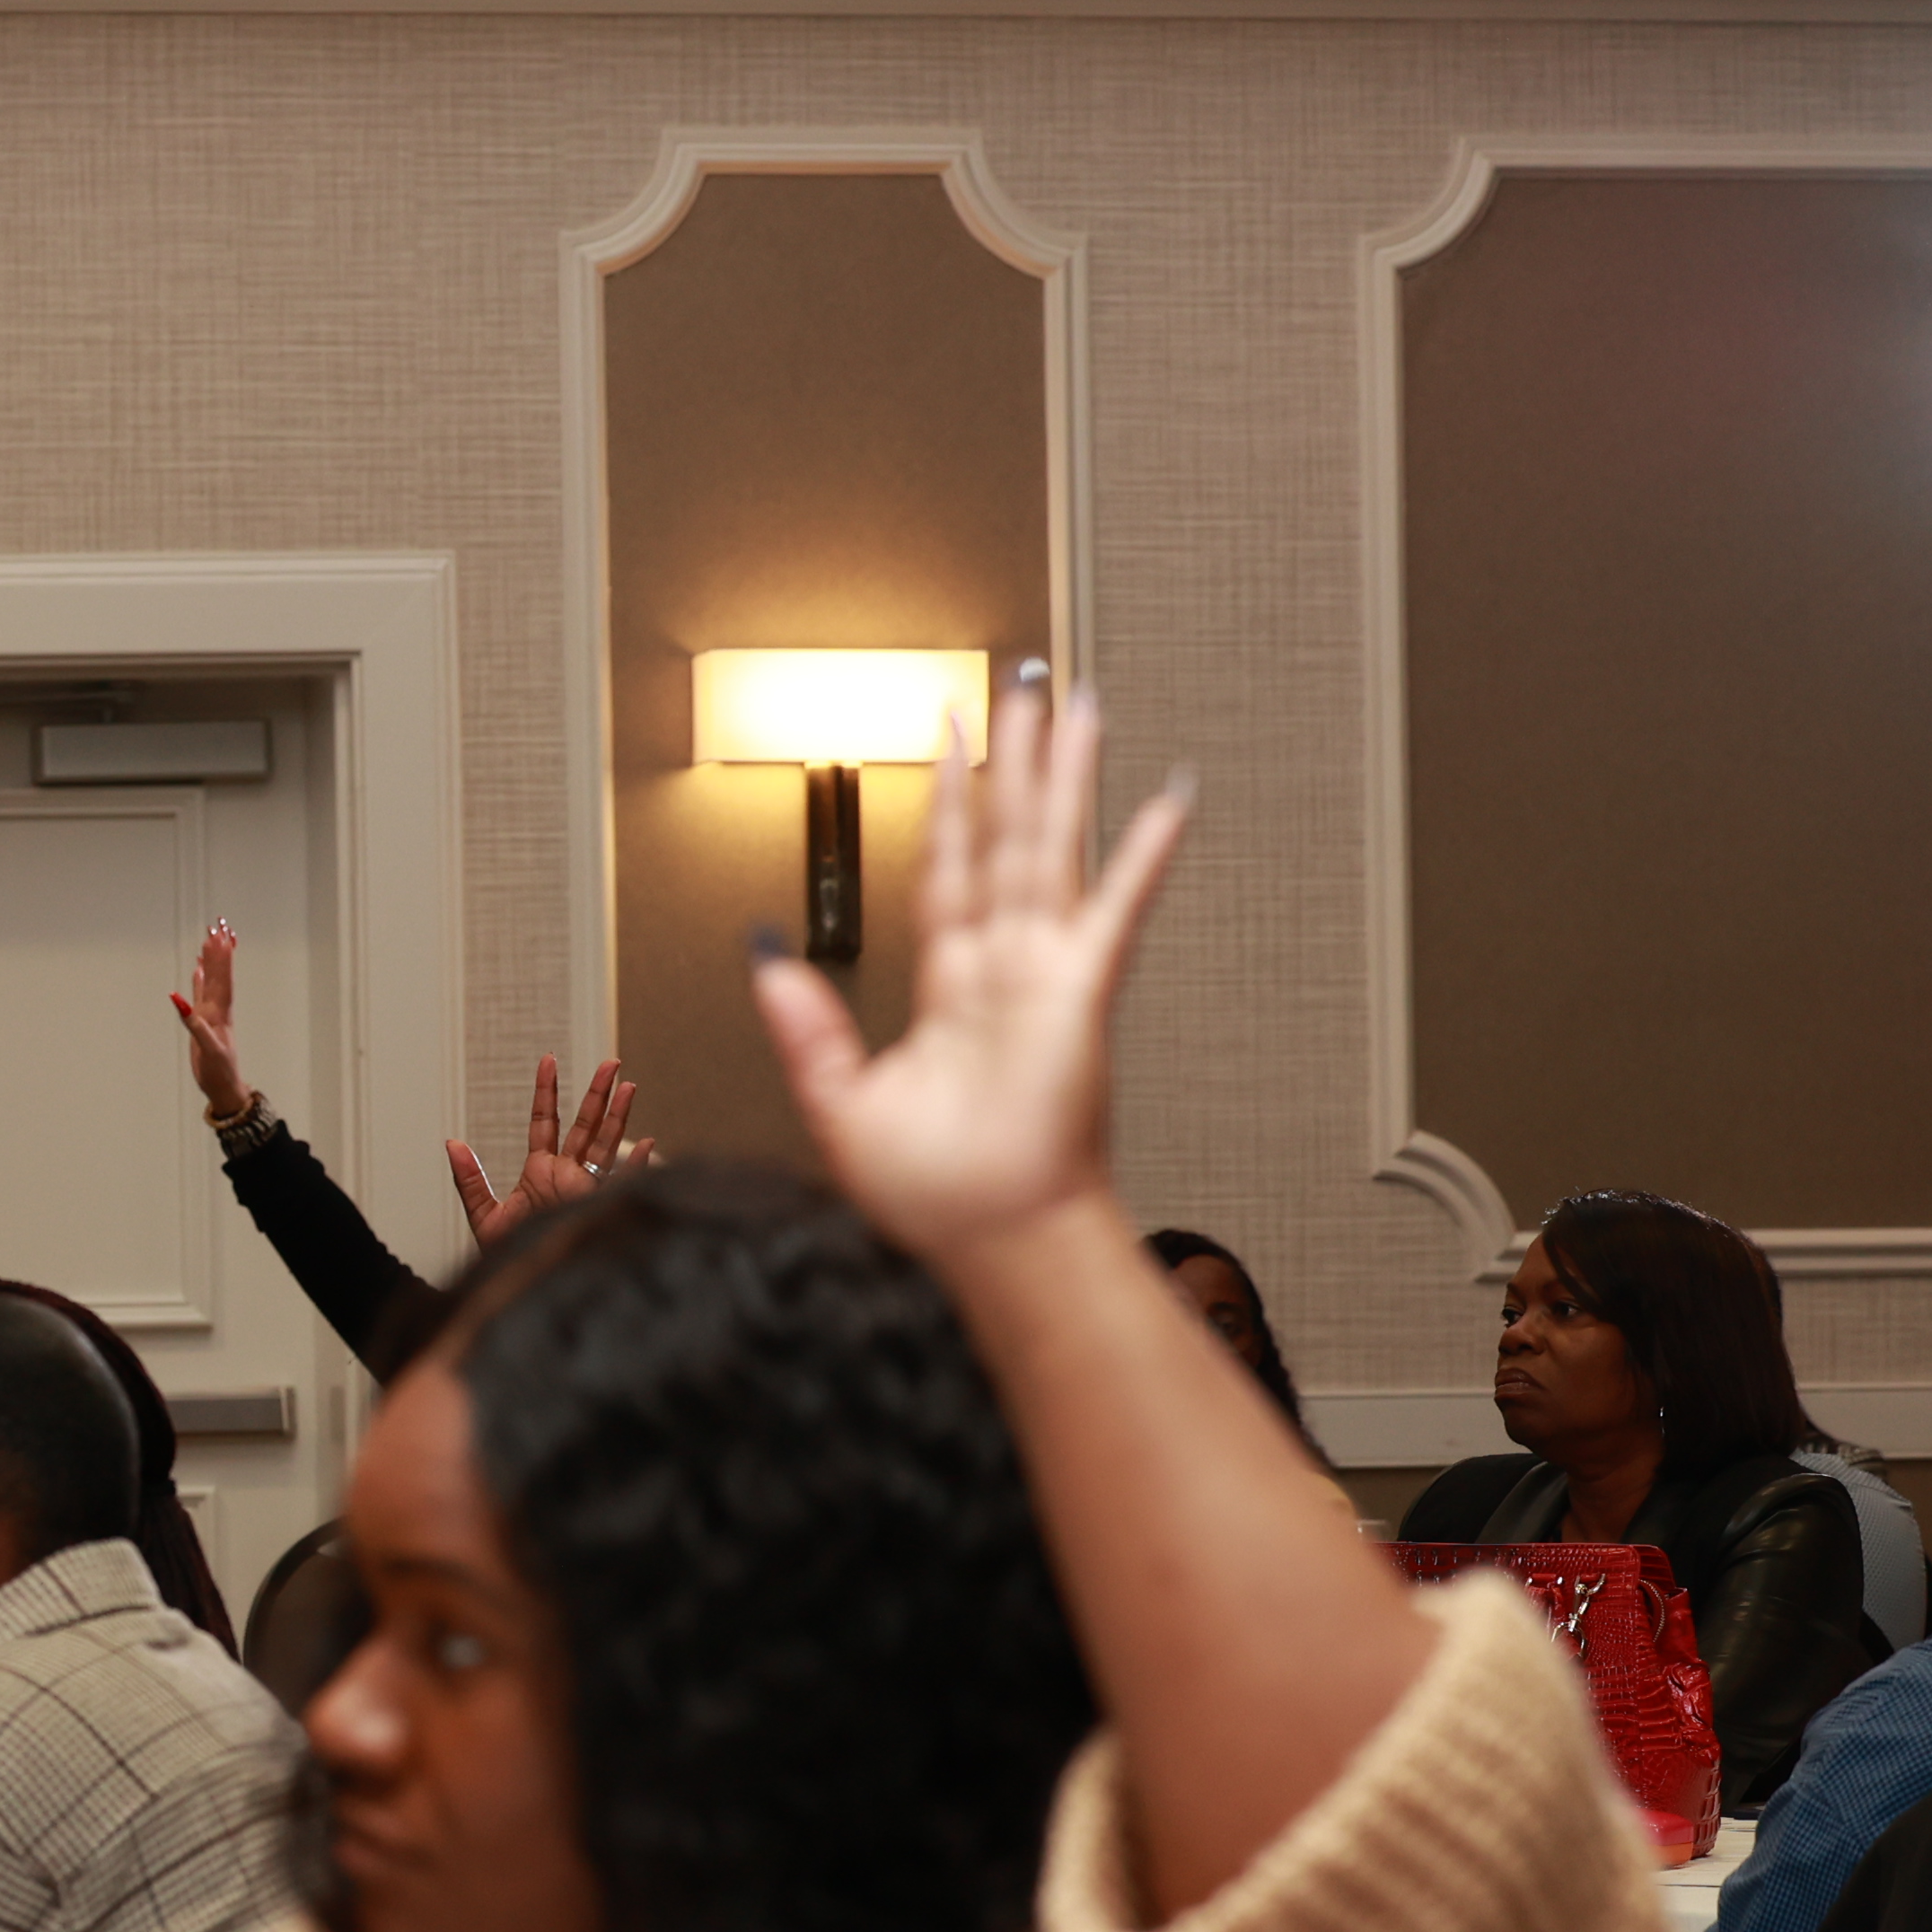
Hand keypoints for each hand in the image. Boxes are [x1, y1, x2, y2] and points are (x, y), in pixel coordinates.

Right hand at [166, 918, 253, 1123]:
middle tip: (216, 927)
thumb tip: (179, 1000)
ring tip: (208, 940)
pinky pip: (201, 994)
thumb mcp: (208, 1049)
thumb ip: (195, 1025)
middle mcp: (217, 1009)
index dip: (220, 958)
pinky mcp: (203, 1022)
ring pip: (211, 981)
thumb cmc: (219, 1071)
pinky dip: (199, 980)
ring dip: (210, 961)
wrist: (224, 1087)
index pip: (221, 980)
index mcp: (220, 1013)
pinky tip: (197, 968)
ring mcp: (210, 1014)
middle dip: (217, 952)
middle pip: (218, 975)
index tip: (219, 936)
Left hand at [446, 1055, 649, 1250]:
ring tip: (628, 1086)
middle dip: (597, 1093)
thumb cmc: (506, 1258)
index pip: (546, 1122)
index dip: (547, 1092)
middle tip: (610, 1063)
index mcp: (539, 1172)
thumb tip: (451, 1143)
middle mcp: (567, 1175)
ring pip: (606, 1144)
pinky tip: (647, 1144)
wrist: (521, 1288)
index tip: (549, 1061)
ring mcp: (585, 1189)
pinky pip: (620, 1183)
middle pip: (586, 1125)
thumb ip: (470, 1178)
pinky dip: (635, 1166)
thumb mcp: (484, 1215)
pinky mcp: (596, 1208)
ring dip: (618, 1116)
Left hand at [752, 672, 1190, 1265]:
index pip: (944, 873)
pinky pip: (1114, 910)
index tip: (950, 741)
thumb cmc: (935, 1194)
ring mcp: (1045, 976)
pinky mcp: (1079, 992)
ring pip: (1049, 850)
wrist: (989, 1239)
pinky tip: (1168, 800)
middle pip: (1003, 840)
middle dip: (1011, 764)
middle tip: (1022, 692)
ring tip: (1074, 708)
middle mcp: (1002, 972)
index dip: (945, 805)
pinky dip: (1143, 855)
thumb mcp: (838, 1099)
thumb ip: (803, 1024)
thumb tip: (763, 956)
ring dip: (1062, 778)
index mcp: (950, 993)